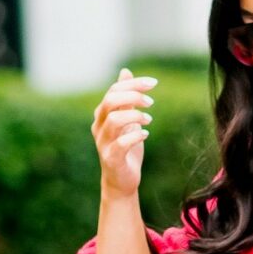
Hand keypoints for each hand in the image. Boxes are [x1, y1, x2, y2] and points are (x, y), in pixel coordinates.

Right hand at [92, 67, 157, 197]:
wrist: (122, 181)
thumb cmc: (125, 149)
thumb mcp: (127, 119)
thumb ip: (125, 98)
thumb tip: (125, 72)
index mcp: (102, 115)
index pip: (113, 91)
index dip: (133, 84)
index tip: (153, 83)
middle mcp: (99, 127)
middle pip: (110, 101)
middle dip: (133, 96)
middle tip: (151, 102)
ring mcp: (103, 143)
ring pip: (114, 120)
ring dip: (135, 116)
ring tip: (148, 120)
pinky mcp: (111, 158)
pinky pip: (121, 143)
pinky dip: (136, 136)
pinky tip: (146, 134)